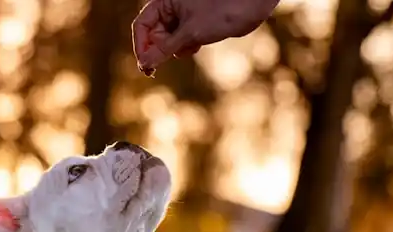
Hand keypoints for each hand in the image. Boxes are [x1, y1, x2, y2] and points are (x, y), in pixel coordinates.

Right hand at [132, 0, 279, 75]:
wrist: (251, 5)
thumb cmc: (222, 11)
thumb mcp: (190, 33)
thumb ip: (165, 49)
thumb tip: (145, 64)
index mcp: (166, 1)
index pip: (142, 25)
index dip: (141, 45)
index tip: (145, 64)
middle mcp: (172, 7)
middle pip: (153, 34)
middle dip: (160, 49)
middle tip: (165, 63)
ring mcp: (184, 16)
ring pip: (168, 40)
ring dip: (176, 49)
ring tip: (192, 45)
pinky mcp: (196, 25)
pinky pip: (181, 41)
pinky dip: (186, 47)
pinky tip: (198, 45)